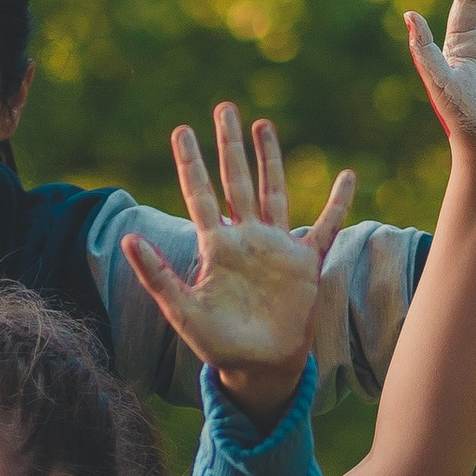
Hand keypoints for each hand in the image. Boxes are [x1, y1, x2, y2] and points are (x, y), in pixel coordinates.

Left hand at [121, 108, 355, 418]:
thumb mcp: (182, 309)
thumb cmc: (218, 343)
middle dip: (229, 146)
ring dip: (269, 159)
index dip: (191, 163)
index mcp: (216, 247)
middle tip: (224, 108)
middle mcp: (245, 239)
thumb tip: (128, 239)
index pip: (200, 195)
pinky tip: (347, 175)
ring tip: (262, 125)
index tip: (182, 131)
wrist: (259, 367)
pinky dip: (338, 203)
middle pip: (236, 181)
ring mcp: (275, 247)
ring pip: (273, 191)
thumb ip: (157, 275)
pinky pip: (325, 226)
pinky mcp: (304, 263)